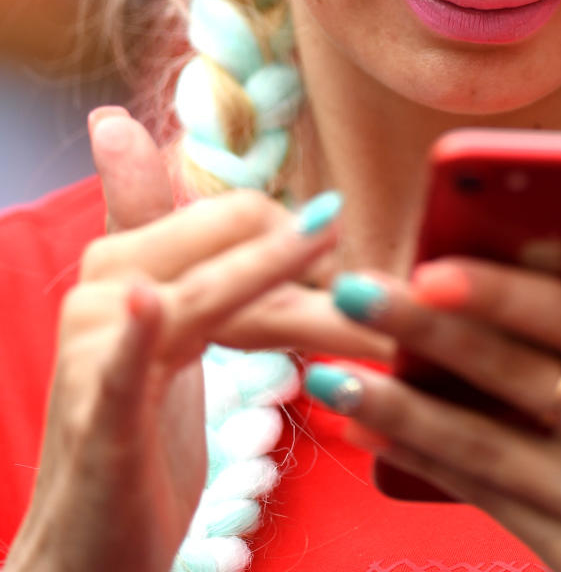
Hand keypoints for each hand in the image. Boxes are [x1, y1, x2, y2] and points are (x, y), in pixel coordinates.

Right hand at [7, 107, 391, 571]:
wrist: (80, 557)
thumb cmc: (131, 434)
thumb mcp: (154, 326)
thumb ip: (149, 223)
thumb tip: (111, 121)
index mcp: (121, 260)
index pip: (233, 216)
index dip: (299, 243)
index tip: (349, 264)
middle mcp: (102, 292)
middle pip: (234, 251)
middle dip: (314, 272)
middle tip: (391, 290)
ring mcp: (93, 353)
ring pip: (212, 301)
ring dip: (294, 301)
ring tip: (364, 304)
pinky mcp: (97, 423)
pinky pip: (120, 367)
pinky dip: (134, 336)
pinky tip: (150, 304)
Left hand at [307, 140, 560, 571]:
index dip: (503, 293)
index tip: (430, 262)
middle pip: (518, 378)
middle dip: (426, 333)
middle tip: (353, 292)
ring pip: (486, 447)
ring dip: (399, 406)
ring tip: (329, 369)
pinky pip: (484, 499)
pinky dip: (417, 462)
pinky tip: (362, 430)